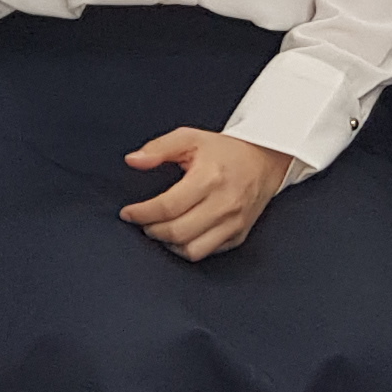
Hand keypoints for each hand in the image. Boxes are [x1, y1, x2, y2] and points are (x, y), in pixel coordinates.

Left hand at [119, 126, 294, 261]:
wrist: (263, 161)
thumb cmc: (224, 151)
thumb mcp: (189, 138)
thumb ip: (158, 148)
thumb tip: (133, 160)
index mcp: (209, 178)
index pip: (168, 206)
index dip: (142, 213)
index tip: (128, 213)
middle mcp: (224, 204)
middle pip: (178, 232)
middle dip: (152, 230)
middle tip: (142, 221)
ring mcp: (233, 223)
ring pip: (192, 250)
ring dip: (168, 244)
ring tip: (159, 229)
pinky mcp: (238, 236)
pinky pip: (207, 252)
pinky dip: (187, 248)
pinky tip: (178, 235)